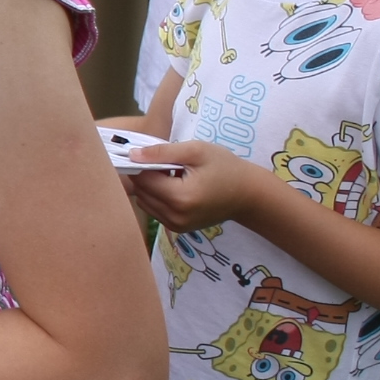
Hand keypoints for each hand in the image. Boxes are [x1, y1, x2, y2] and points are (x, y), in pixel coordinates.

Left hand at [124, 139, 266, 231]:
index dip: (141, 162)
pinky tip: (174, 186)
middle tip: (165, 161)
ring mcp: (176, 226)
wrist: (248, 194)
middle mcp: (175, 216)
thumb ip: (161, 152)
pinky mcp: (177, 229)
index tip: (152, 152)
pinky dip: (157, 196)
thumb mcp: (196, 151)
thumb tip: (132, 154)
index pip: (142, 179)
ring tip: (171, 174)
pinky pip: (154, 210)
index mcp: (180, 197)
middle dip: (145, 174)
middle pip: (141, 192)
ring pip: (144, 202)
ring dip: (150, 186)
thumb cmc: (225, 168)